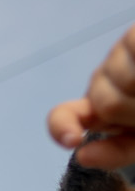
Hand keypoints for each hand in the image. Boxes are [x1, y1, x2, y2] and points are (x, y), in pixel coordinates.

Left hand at [49, 23, 134, 171]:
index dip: (63, 127)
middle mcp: (106, 78)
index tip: (72, 141)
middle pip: (105, 104)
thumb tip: (82, 155)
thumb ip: (118, 151)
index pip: (63, 116)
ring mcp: (122, 52)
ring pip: (126, 82)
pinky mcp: (133, 34)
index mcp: (102, 107)